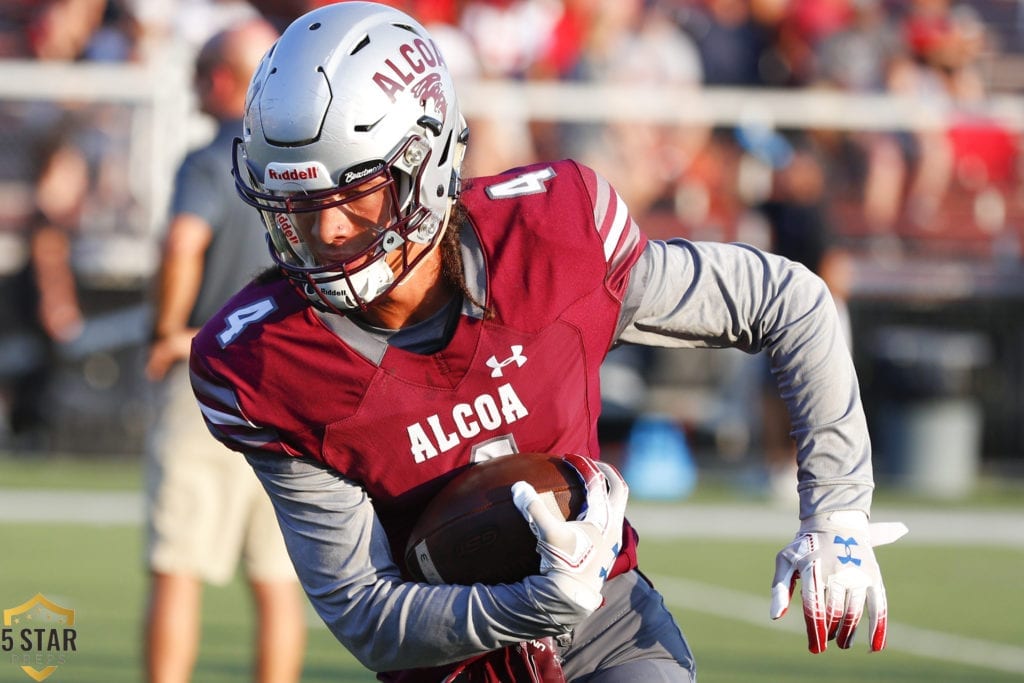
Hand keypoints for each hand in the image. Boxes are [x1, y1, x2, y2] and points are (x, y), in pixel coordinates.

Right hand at [512, 454, 627, 612]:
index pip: (598, 482)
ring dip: (607, 492)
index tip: (570, 458)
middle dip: (607, 473)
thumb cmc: (564, 564)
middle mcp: (614, 525)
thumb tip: (518, 486)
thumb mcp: (548, 534)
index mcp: (603, 517)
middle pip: (619, 488)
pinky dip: (602, 509)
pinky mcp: (609, 549)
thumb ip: (533, 509)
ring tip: (590, 486)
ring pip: (618, 505)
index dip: (584, 465)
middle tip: (591, 465)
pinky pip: (612, 520)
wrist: (573, 596)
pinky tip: (585, 515)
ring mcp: (614, 538)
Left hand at [770, 510, 907, 652]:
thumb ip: (780, 588)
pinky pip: (878, 605)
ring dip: (848, 632)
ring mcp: (857, 573)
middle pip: (834, 611)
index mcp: (813, 566)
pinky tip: (874, 647)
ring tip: (842, 643)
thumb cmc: (803, 547)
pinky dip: (877, 628)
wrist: (834, 522)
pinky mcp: (873, 575)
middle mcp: (837, 570)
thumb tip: (775, 617)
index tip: (814, 648)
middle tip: (825, 641)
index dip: (814, 628)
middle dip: (829, 632)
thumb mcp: (785, 561)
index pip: (814, 604)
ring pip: (853, 612)